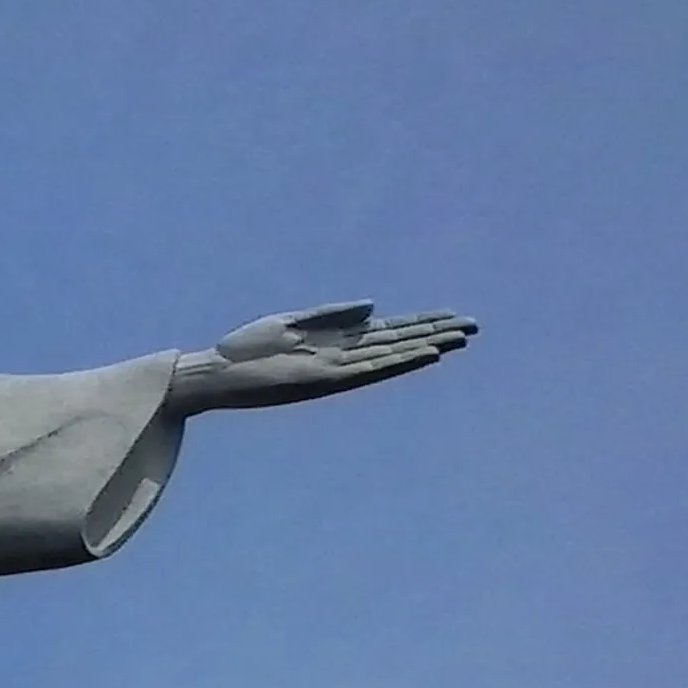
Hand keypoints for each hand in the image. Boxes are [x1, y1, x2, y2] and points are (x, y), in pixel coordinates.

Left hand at [164, 302, 476, 415]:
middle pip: (397, 343)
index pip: (387, 332)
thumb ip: (331, 315)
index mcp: (334, 342)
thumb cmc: (245, 350)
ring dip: (425, 348)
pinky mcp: (323, 381)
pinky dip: (398, 362)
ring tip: (459, 340)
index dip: (420, 325)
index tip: (452, 317)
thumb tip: (374, 307)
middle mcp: (341, 358)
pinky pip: (369, 371)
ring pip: (391, 357)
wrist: (214, 374)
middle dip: (434, 335)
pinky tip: (423, 355)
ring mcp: (335, 370)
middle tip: (473, 328)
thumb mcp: (289, 322)